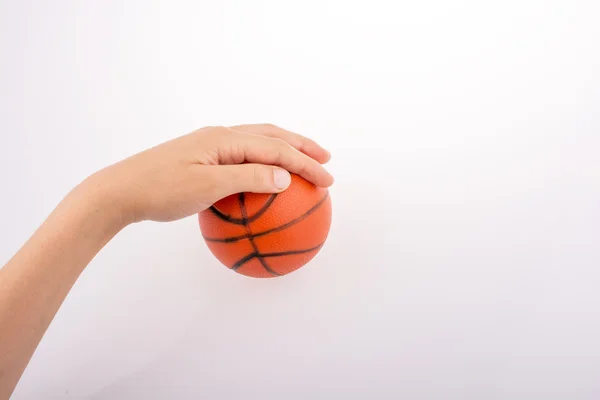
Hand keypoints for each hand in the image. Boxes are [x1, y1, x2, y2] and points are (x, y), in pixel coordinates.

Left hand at [84, 124, 333, 225]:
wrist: (120, 191)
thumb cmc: (160, 189)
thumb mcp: (206, 187)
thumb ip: (248, 179)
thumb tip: (285, 177)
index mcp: (224, 139)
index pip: (275, 149)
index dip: (305, 163)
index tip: (328, 179)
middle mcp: (220, 136)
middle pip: (271, 136)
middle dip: (300, 146)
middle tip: (326, 158)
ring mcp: (211, 146)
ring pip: (257, 143)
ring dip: (283, 150)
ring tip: (303, 162)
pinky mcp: (202, 159)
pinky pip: (242, 158)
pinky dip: (262, 164)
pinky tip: (264, 180)